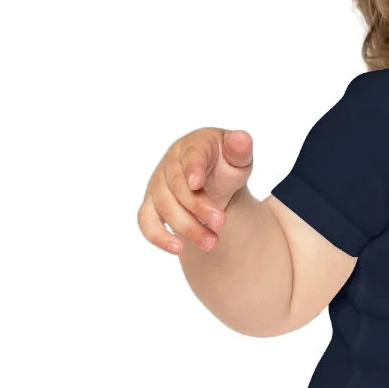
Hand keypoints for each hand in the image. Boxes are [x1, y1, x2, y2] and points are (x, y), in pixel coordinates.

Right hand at [137, 127, 253, 255]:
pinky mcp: (151, 204)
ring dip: (187, 227)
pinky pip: (146, 221)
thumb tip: (242, 138)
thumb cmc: (225, 163)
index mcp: (194, 146)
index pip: (192, 155)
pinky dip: (158, 236)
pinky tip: (178, 249)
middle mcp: (171, 163)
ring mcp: (158, 184)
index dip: (193, 169)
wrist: (211, 177)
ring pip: (163, 206)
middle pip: (177, 186)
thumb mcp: (238, 157)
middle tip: (221, 223)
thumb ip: (240, 149)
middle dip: (198, 206)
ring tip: (212, 243)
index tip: (197, 183)